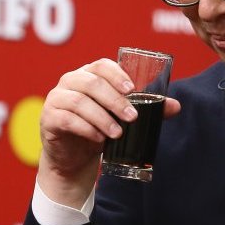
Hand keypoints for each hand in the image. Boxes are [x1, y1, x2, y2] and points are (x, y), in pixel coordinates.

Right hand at [37, 58, 180, 206]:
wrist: (74, 159)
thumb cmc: (99, 130)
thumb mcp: (123, 119)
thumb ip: (148, 110)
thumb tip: (176, 106)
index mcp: (88, 75)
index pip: (101, 65)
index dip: (116, 74)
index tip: (132, 89)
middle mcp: (70, 82)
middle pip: (91, 82)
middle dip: (114, 100)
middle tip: (133, 117)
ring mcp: (57, 99)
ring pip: (78, 101)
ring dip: (102, 117)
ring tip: (118, 133)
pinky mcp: (49, 119)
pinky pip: (66, 119)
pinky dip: (85, 128)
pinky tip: (99, 138)